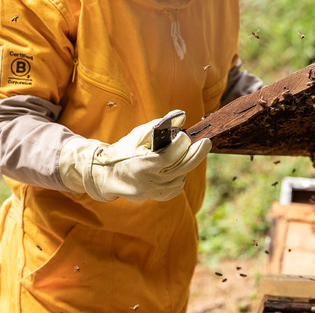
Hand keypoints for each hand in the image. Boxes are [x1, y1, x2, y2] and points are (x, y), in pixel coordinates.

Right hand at [62, 110, 210, 201]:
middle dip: (196, 154)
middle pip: (181, 168)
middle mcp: (149, 182)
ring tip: (185, 152)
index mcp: (141, 166)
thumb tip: (181, 116)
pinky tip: (177, 166)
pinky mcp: (158, 197)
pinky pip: (177, 186)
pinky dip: (180, 174)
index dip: (180, 146)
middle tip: (206, 142)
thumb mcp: (138, 135)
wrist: (108, 175)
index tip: (184, 135)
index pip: (169, 158)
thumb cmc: (123, 151)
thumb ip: (159, 126)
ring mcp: (154, 192)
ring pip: (181, 176)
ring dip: (186, 163)